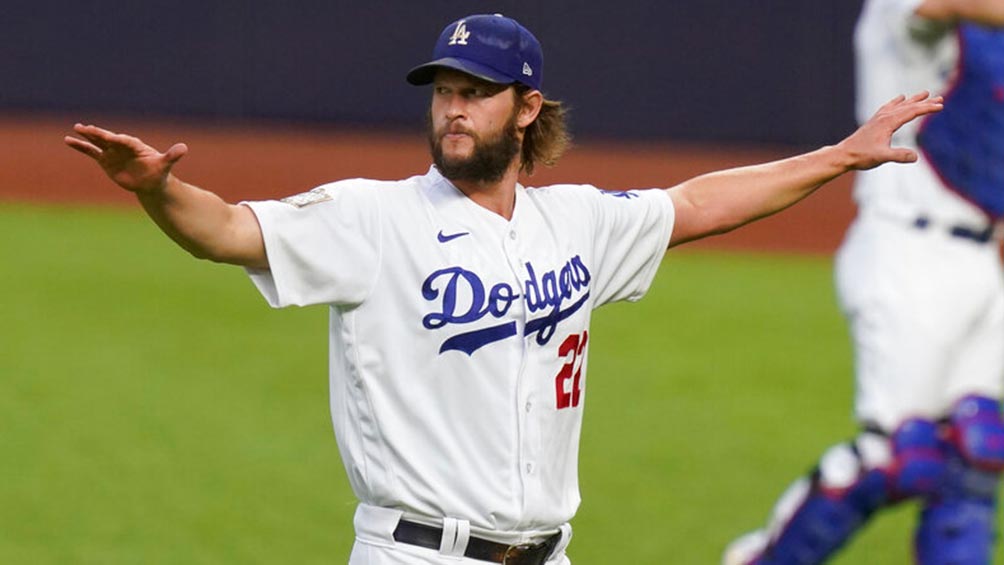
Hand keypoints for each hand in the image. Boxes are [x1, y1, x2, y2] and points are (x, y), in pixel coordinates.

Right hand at [64, 124, 187, 193]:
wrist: (150, 182)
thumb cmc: (158, 172)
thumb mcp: (165, 165)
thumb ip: (172, 156)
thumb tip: (184, 148)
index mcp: (135, 145)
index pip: (124, 141)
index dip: (117, 139)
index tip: (109, 138)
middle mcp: (121, 146)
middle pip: (108, 138)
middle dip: (98, 133)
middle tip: (85, 127)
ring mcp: (112, 152)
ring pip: (97, 142)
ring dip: (87, 136)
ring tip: (76, 128)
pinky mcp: (105, 160)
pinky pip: (90, 151)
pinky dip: (80, 146)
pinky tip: (68, 140)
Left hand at [836, 91, 942, 170]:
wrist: (844, 154)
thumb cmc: (862, 156)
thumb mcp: (882, 157)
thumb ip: (899, 156)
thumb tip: (915, 156)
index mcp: (888, 122)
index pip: (912, 112)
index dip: (927, 108)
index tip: (941, 106)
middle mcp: (884, 117)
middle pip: (908, 106)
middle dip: (924, 102)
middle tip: (940, 98)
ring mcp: (878, 118)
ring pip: (899, 105)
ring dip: (913, 100)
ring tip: (924, 93)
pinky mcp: (874, 122)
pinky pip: (889, 107)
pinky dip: (897, 102)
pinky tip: (899, 99)